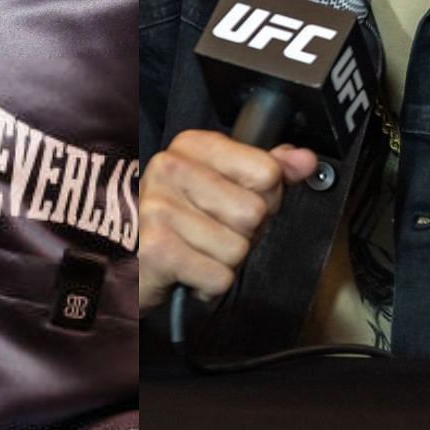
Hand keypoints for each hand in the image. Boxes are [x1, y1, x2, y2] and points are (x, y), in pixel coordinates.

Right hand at [138, 130, 318, 311]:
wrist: (124, 258)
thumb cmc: (180, 221)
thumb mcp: (223, 185)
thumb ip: (268, 170)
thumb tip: (305, 159)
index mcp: (191, 145)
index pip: (266, 172)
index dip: (262, 197)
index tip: (232, 202)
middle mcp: (169, 167)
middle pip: (254, 213)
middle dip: (243, 234)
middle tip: (211, 232)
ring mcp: (159, 208)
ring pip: (238, 249)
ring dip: (224, 261)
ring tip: (196, 251)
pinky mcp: (157, 249)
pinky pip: (219, 277)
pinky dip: (208, 284)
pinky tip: (187, 270)